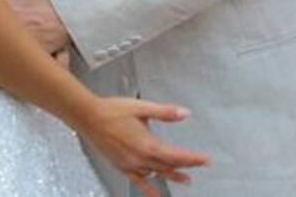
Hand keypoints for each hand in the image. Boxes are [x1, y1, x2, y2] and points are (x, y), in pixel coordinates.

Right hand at [78, 97, 208, 196]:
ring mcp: (131, 165)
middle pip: (170, 165)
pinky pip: (139, 182)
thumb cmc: (112, 111)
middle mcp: (141, 158)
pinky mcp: (123, 167)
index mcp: (148, 144)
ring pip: (157, 173)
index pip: (177, 156)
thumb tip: (184, 114)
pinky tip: (155, 195)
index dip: (193, 159)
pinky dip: (149, 189)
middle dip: (187, 166)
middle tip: (200, 166)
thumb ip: (165, 112)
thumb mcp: (142, 107)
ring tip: (185, 180)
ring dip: (172, 176)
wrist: (89, 118)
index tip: (205, 160)